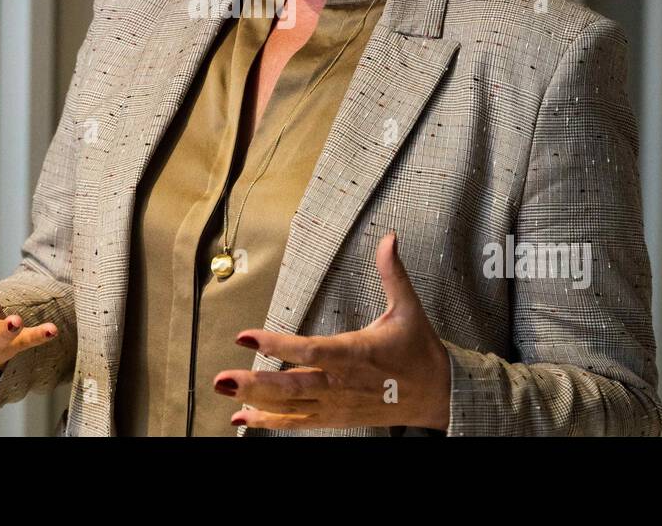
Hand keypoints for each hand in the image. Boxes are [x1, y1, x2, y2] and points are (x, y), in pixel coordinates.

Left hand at [213, 231, 451, 430]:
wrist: (438, 397)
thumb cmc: (420, 353)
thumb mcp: (408, 309)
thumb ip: (393, 273)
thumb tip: (389, 239)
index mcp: (354, 353)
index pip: (309, 350)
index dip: (277, 344)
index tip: (247, 336)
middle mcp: (340, 383)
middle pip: (291, 385)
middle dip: (255, 383)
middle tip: (222, 378)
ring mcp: (336, 405)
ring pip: (290, 406)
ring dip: (256, 402)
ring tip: (225, 394)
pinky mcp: (336, 418)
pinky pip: (299, 422)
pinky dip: (271, 421)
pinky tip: (244, 418)